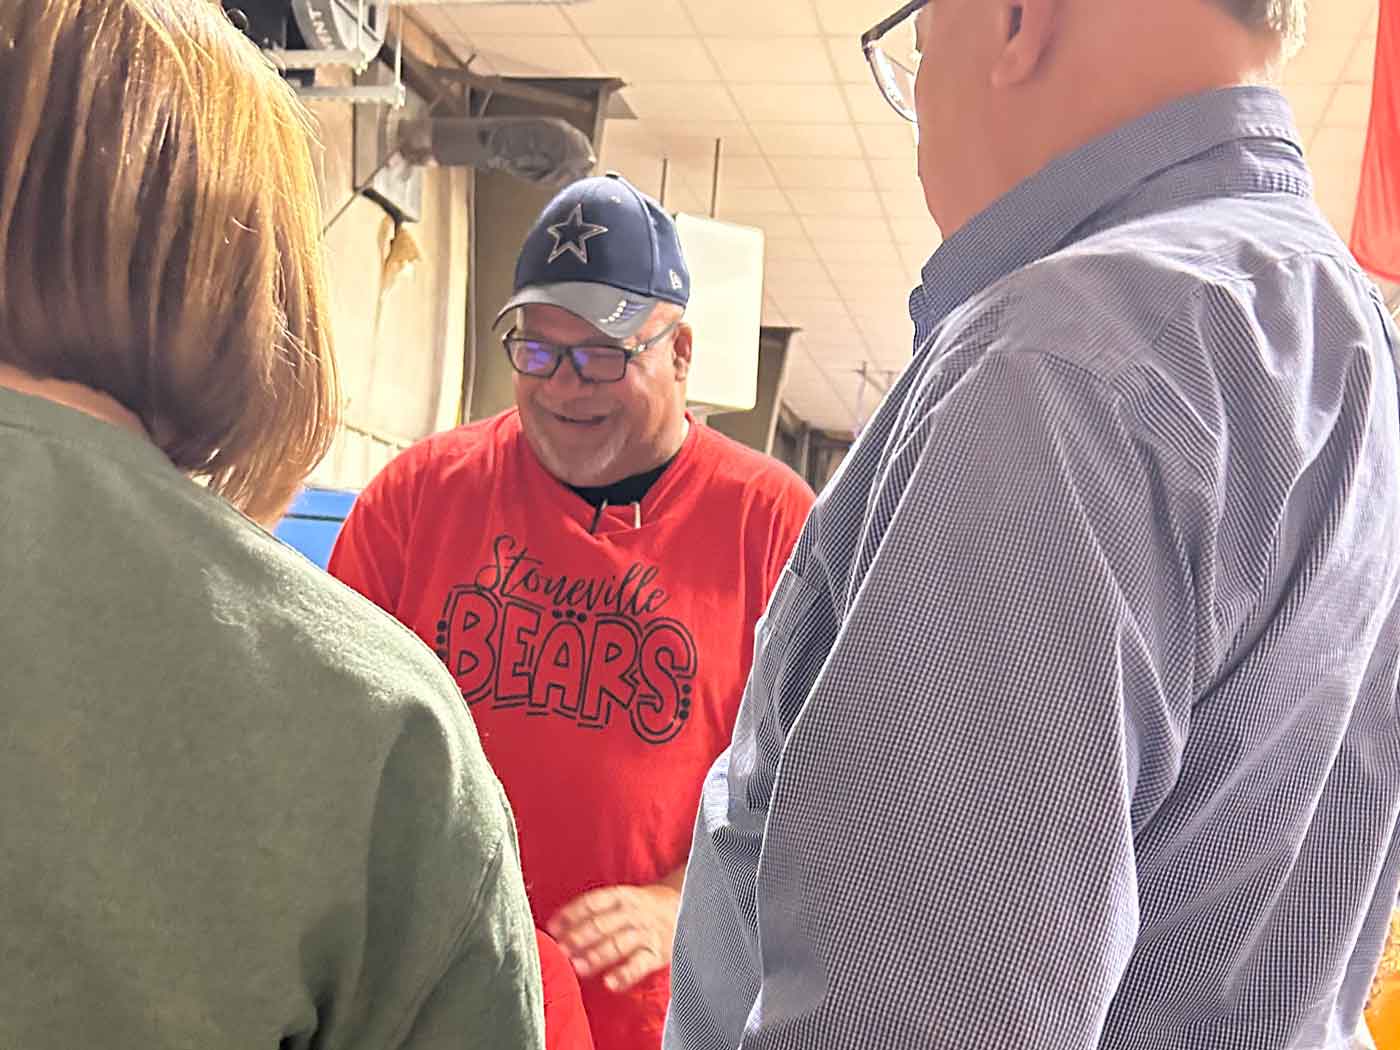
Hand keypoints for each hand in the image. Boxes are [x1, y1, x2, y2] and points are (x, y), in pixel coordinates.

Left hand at [546, 882, 680, 992]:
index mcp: (622, 895)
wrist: (684, 906)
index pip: (593, 902)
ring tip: (577, 967)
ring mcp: (646, 932)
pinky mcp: (657, 953)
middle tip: (559, 950)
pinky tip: (610, 983)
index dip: (571, 914)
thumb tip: (559, 925)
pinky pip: (640, 965)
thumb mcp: (623, 898)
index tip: (552, 927)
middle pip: (602, 924)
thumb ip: (597, 910)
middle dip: (578, 938)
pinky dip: (625, 974)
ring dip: (596, 956)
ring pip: (618, 944)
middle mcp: (633, 912)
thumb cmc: (643, 906)